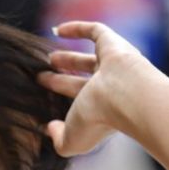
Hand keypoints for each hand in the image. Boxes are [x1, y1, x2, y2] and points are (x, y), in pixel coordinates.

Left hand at [37, 21, 149, 156]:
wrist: (127, 98)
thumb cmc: (99, 121)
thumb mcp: (72, 140)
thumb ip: (58, 139)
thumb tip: (49, 128)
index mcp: (102, 109)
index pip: (80, 102)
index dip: (62, 100)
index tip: (41, 100)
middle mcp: (110, 87)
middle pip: (82, 80)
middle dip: (63, 78)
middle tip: (41, 75)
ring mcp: (113, 66)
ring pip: (89, 59)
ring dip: (68, 58)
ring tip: (48, 58)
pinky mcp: (114, 44)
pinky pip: (96, 31)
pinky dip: (77, 29)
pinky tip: (57, 30)